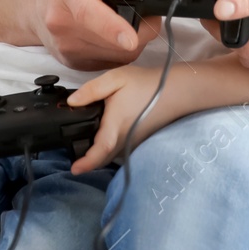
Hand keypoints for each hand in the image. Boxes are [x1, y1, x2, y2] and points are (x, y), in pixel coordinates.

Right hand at [32, 0, 160, 71]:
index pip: (88, 14)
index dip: (112, 28)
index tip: (130, 37)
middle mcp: (63, 25)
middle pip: (114, 40)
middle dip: (142, 28)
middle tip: (148, 10)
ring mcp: (67, 48)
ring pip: (118, 54)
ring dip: (135, 40)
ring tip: (131, 17)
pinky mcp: (74, 62)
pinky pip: (112, 61)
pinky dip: (122, 49)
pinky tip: (117, 31)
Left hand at [66, 65, 181, 174]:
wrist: (176, 90)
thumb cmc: (145, 84)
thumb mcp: (116, 79)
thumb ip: (92, 90)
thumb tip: (72, 103)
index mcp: (115, 128)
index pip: (98, 153)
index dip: (85, 164)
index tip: (73, 170)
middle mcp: (124, 141)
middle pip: (103, 158)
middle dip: (89, 161)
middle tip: (75, 156)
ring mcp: (134, 143)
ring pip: (112, 155)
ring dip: (99, 155)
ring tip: (86, 147)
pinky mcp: (140, 140)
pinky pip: (121, 150)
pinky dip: (110, 149)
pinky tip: (105, 136)